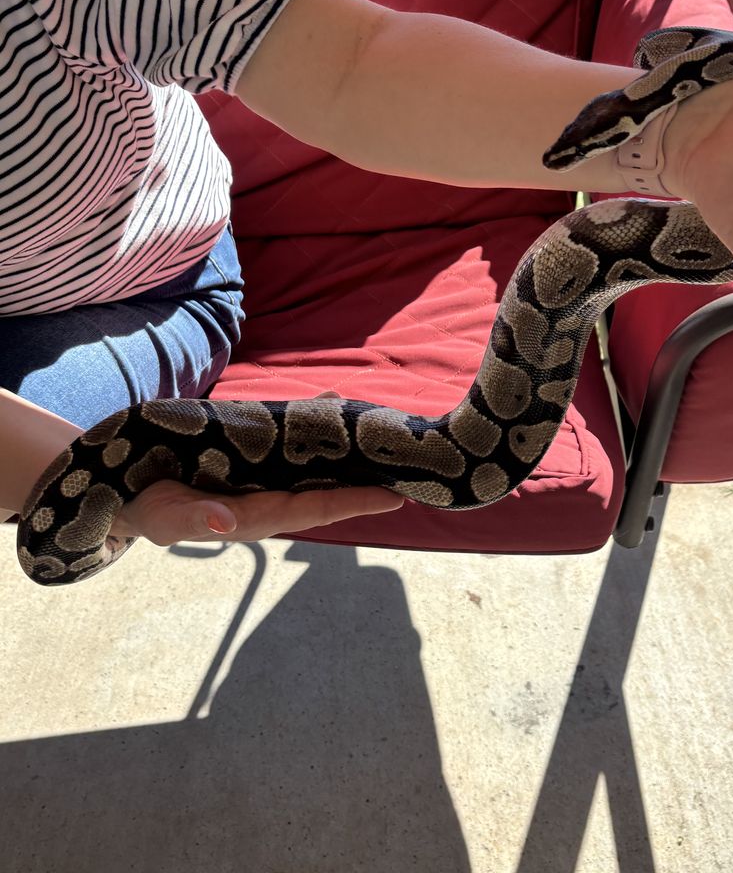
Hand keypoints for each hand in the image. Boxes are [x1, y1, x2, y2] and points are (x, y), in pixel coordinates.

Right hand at [110, 391, 402, 543]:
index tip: (394, 495)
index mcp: (255, 516)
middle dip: (367, 479)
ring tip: (384, 431)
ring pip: (315, 466)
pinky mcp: (253, 462)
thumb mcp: (163, 517)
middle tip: (409, 462)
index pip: (315, 510)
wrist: (130, 493)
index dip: (355, 502)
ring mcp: (263, 481)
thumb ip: (193, 519)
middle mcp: (269, 500)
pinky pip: (292, 444)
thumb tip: (225, 522)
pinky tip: (334, 403)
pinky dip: (313, 424)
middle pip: (328, 490)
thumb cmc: (149, 508)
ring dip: (346, 451)